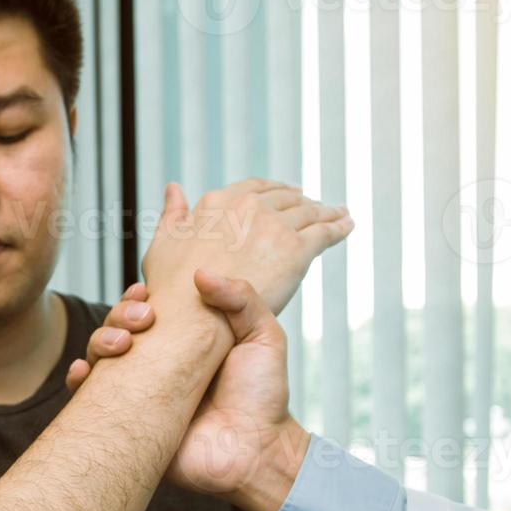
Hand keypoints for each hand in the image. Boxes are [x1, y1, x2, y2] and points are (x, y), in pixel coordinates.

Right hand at [68, 273, 309, 509]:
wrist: (257, 454)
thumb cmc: (264, 399)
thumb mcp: (264, 338)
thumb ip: (242, 299)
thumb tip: (201, 274)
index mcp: (184, 344)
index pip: (148, 313)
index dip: (137, 299)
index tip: (144, 292)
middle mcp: (158, 367)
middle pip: (119, 330)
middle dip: (119, 316)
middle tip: (141, 320)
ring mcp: (141, 396)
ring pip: (101, 359)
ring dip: (99, 341)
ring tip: (120, 344)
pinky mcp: (130, 425)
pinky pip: (90, 402)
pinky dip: (79, 383)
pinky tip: (83, 372)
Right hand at [141, 180, 352, 318]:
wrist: (192, 322)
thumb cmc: (170, 291)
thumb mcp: (163, 244)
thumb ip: (173, 215)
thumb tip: (174, 188)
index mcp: (217, 203)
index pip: (252, 189)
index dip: (269, 191)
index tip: (282, 193)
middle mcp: (248, 207)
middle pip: (284, 198)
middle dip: (300, 200)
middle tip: (313, 204)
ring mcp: (274, 226)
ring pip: (309, 212)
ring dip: (326, 210)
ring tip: (338, 213)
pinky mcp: (295, 250)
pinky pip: (324, 233)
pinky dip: (339, 226)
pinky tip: (347, 225)